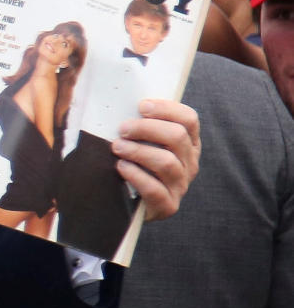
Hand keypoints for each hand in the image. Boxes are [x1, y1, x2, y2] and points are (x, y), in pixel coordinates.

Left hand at [112, 99, 200, 220]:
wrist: (127, 203)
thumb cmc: (131, 163)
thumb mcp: (140, 142)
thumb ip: (138, 124)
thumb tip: (118, 101)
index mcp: (188, 143)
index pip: (189, 119)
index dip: (167, 109)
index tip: (141, 106)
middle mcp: (189, 163)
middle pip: (177, 137)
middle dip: (146, 129)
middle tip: (122, 129)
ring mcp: (180, 185)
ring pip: (167, 162)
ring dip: (138, 151)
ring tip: (117, 147)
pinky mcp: (168, 205)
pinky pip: (155, 189)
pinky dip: (136, 175)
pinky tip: (121, 167)